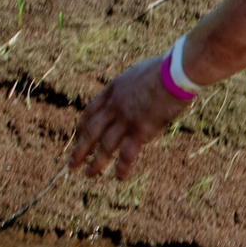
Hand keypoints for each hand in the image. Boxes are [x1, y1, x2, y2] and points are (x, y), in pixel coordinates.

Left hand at [67, 55, 191, 180]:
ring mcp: (126, 119)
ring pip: (105, 145)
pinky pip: (128, 152)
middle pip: (91, 131)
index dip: (82, 126)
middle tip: (71, 165)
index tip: (77, 137)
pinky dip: (123, 166)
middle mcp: (114, 106)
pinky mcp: (141, 129)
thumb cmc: (163, 69)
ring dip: (96, 162)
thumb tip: (134, 94)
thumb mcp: (137, 73)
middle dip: (80, 150)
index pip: (90, 111)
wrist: (174, 72)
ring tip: (89, 174)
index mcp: (113, 90)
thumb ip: (130, 87)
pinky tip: (119, 177)